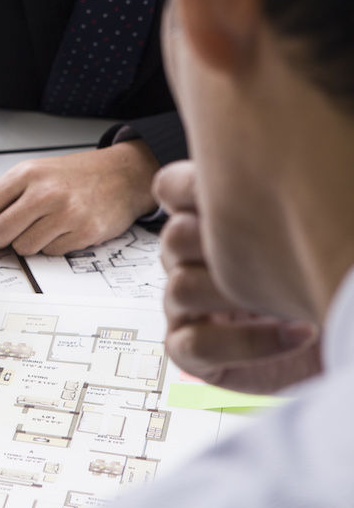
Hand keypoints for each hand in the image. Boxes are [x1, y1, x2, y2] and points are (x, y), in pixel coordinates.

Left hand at [0, 140, 159, 255]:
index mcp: (26, 175)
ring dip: (29, 242)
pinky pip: (49, 254)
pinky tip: (64, 228)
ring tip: (46, 223)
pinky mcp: (83, 233)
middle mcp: (44, 193)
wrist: (122, 175)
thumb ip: (3, 197)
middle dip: (1, 237)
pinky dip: (52, 246)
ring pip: (22, 249)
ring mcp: (65, 214)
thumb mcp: (34, 173)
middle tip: (18, 226)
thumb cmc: (73, 175)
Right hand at [156, 161, 322, 393]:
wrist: (347, 335)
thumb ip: (269, 199)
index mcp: (209, 222)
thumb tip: (252, 152)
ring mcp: (187, 309)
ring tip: (294, 299)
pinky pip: (193, 345)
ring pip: (180, 290)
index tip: (230, 190)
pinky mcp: (194, 355)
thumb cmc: (330, 279)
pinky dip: (246, 343)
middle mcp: (191, 262)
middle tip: (276, 253)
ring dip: (238, 295)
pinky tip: (296, 334)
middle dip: (223, 246)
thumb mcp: (306, 227)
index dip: (189, 186)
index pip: (171, 189)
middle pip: (173, 238)